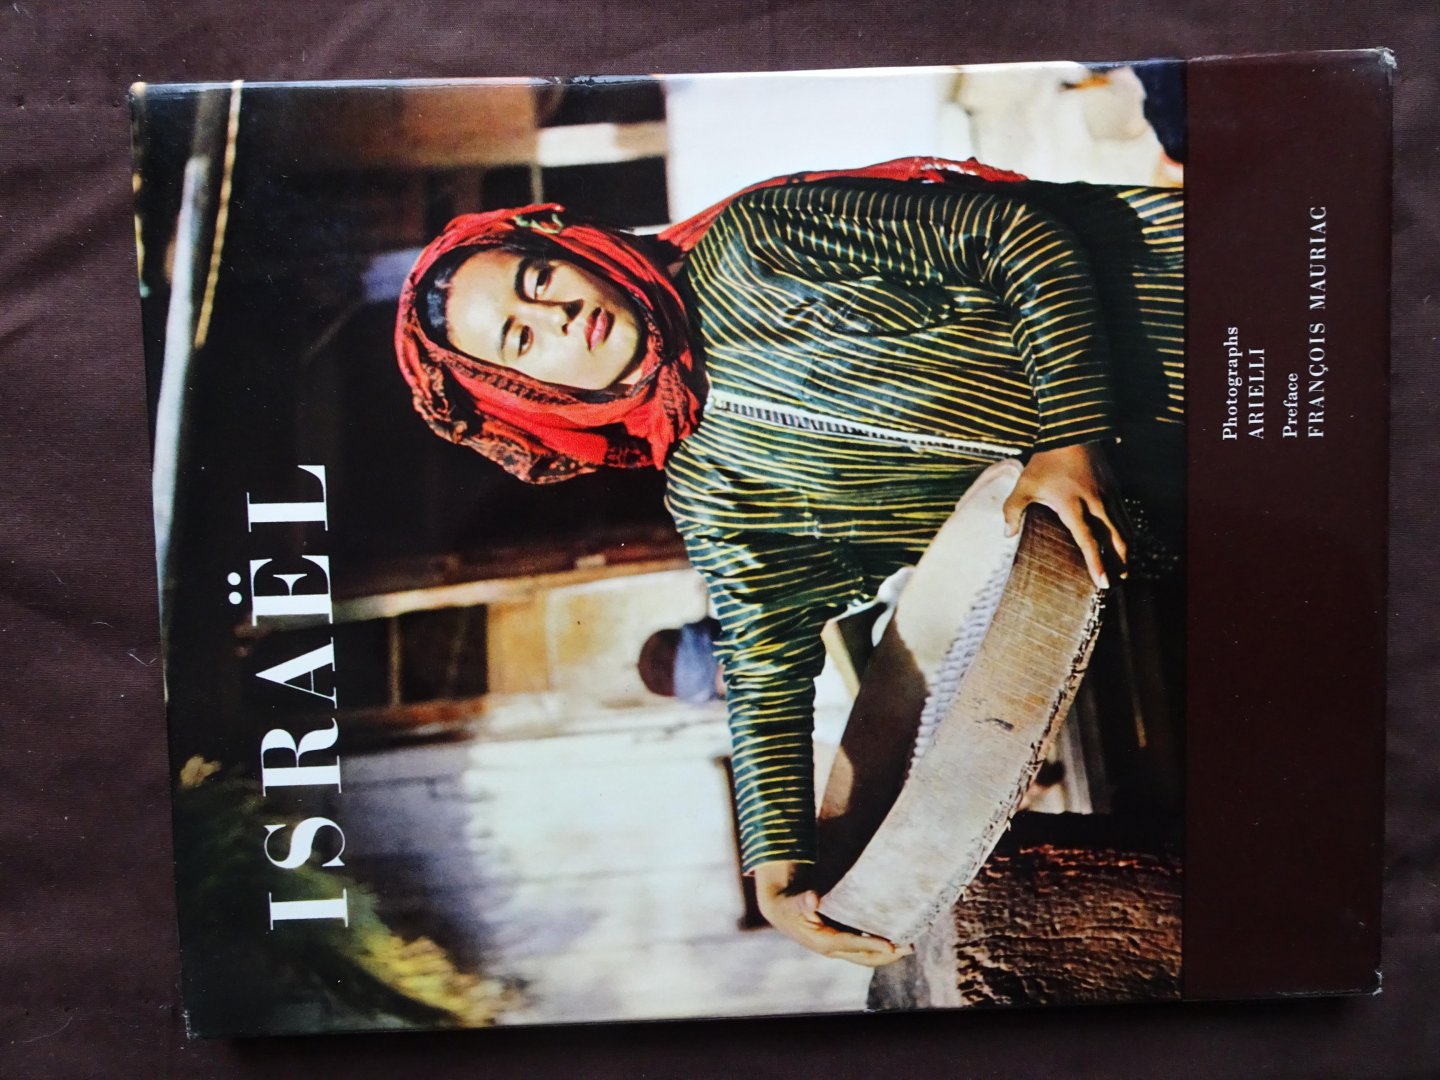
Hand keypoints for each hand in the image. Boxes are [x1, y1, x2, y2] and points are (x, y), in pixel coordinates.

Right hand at [752, 860, 912, 966]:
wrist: (780, 911)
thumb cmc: (787, 904)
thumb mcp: (792, 901)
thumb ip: (803, 900)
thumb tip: (813, 898)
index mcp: (822, 941)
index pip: (852, 945)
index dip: (872, 945)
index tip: (892, 946)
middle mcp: (832, 949)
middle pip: (865, 957)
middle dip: (888, 955)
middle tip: (910, 947)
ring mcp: (838, 948)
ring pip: (866, 955)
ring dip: (887, 953)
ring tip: (909, 945)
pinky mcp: (841, 942)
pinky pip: (863, 947)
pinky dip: (879, 944)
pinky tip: (893, 937)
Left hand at [1002, 442, 1128, 588]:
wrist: (1072, 432)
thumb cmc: (1045, 461)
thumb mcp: (1024, 485)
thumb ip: (1012, 511)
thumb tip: (1006, 535)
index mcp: (1073, 506)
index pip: (1088, 541)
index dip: (1097, 564)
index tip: (1103, 583)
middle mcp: (1096, 503)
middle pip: (1115, 539)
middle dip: (1120, 562)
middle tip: (1119, 581)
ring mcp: (1108, 495)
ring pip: (1124, 528)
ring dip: (1126, 549)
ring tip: (1126, 567)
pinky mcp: (1116, 488)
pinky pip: (1126, 516)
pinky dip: (1128, 532)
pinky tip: (1125, 541)